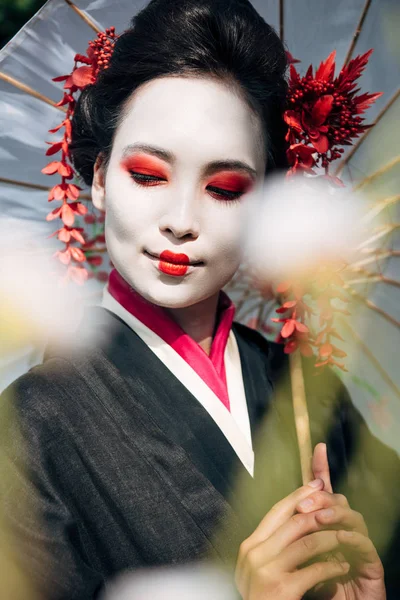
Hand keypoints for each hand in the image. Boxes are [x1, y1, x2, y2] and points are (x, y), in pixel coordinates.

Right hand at [235, 478, 350, 598]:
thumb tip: (296, 516)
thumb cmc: (262, 598)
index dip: (299, 496)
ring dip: (332, 539)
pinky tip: (343, 567)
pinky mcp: (280, 590)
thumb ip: (271, 545)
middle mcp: (253, 553)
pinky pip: (314, 570)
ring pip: (307, 542)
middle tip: (339, 507)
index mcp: (249, 545)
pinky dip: (332, 567)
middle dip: (320, 513)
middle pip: (293, 521)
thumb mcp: (258, 567)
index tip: (317, 485)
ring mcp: (265, 571)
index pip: (276, 511)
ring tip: (347, 539)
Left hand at [296, 443, 385, 599]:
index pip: (324, 494)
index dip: (321, 469)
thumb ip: (290, 539)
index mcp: (324, 529)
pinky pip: (364, 545)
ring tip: (317, 519)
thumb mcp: (295, 562)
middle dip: (321, 497)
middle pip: (337, 500)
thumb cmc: (312, 594)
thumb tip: (276, 518)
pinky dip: (351, 539)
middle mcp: (343, 532)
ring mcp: (359, 547)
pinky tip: (338, 539)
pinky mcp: (372, 566)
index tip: (317, 447)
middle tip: (303, 505)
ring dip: (334, 514)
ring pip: (353, 517)